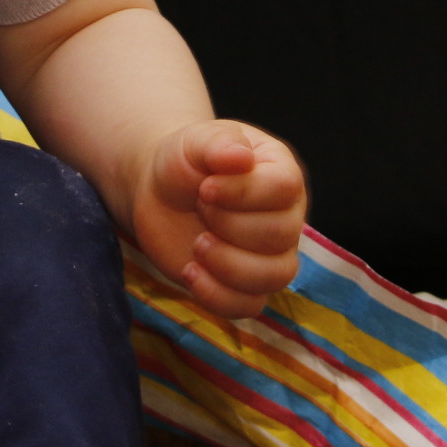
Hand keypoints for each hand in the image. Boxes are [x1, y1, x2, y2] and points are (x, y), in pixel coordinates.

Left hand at [130, 121, 306, 319]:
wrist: (160, 192)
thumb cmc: (185, 162)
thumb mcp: (195, 141)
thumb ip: (218, 143)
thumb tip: (241, 157)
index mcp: (281, 173)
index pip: (284, 189)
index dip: (243, 193)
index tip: (204, 188)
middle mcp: (285, 216)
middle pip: (281, 235)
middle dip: (229, 226)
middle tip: (199, 209)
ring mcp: (269, 255)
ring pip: (276, 277)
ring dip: (229, 266)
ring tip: (197, 246)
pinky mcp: (245, 285)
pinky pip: (250, 306)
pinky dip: (217, 295)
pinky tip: (190, 270)